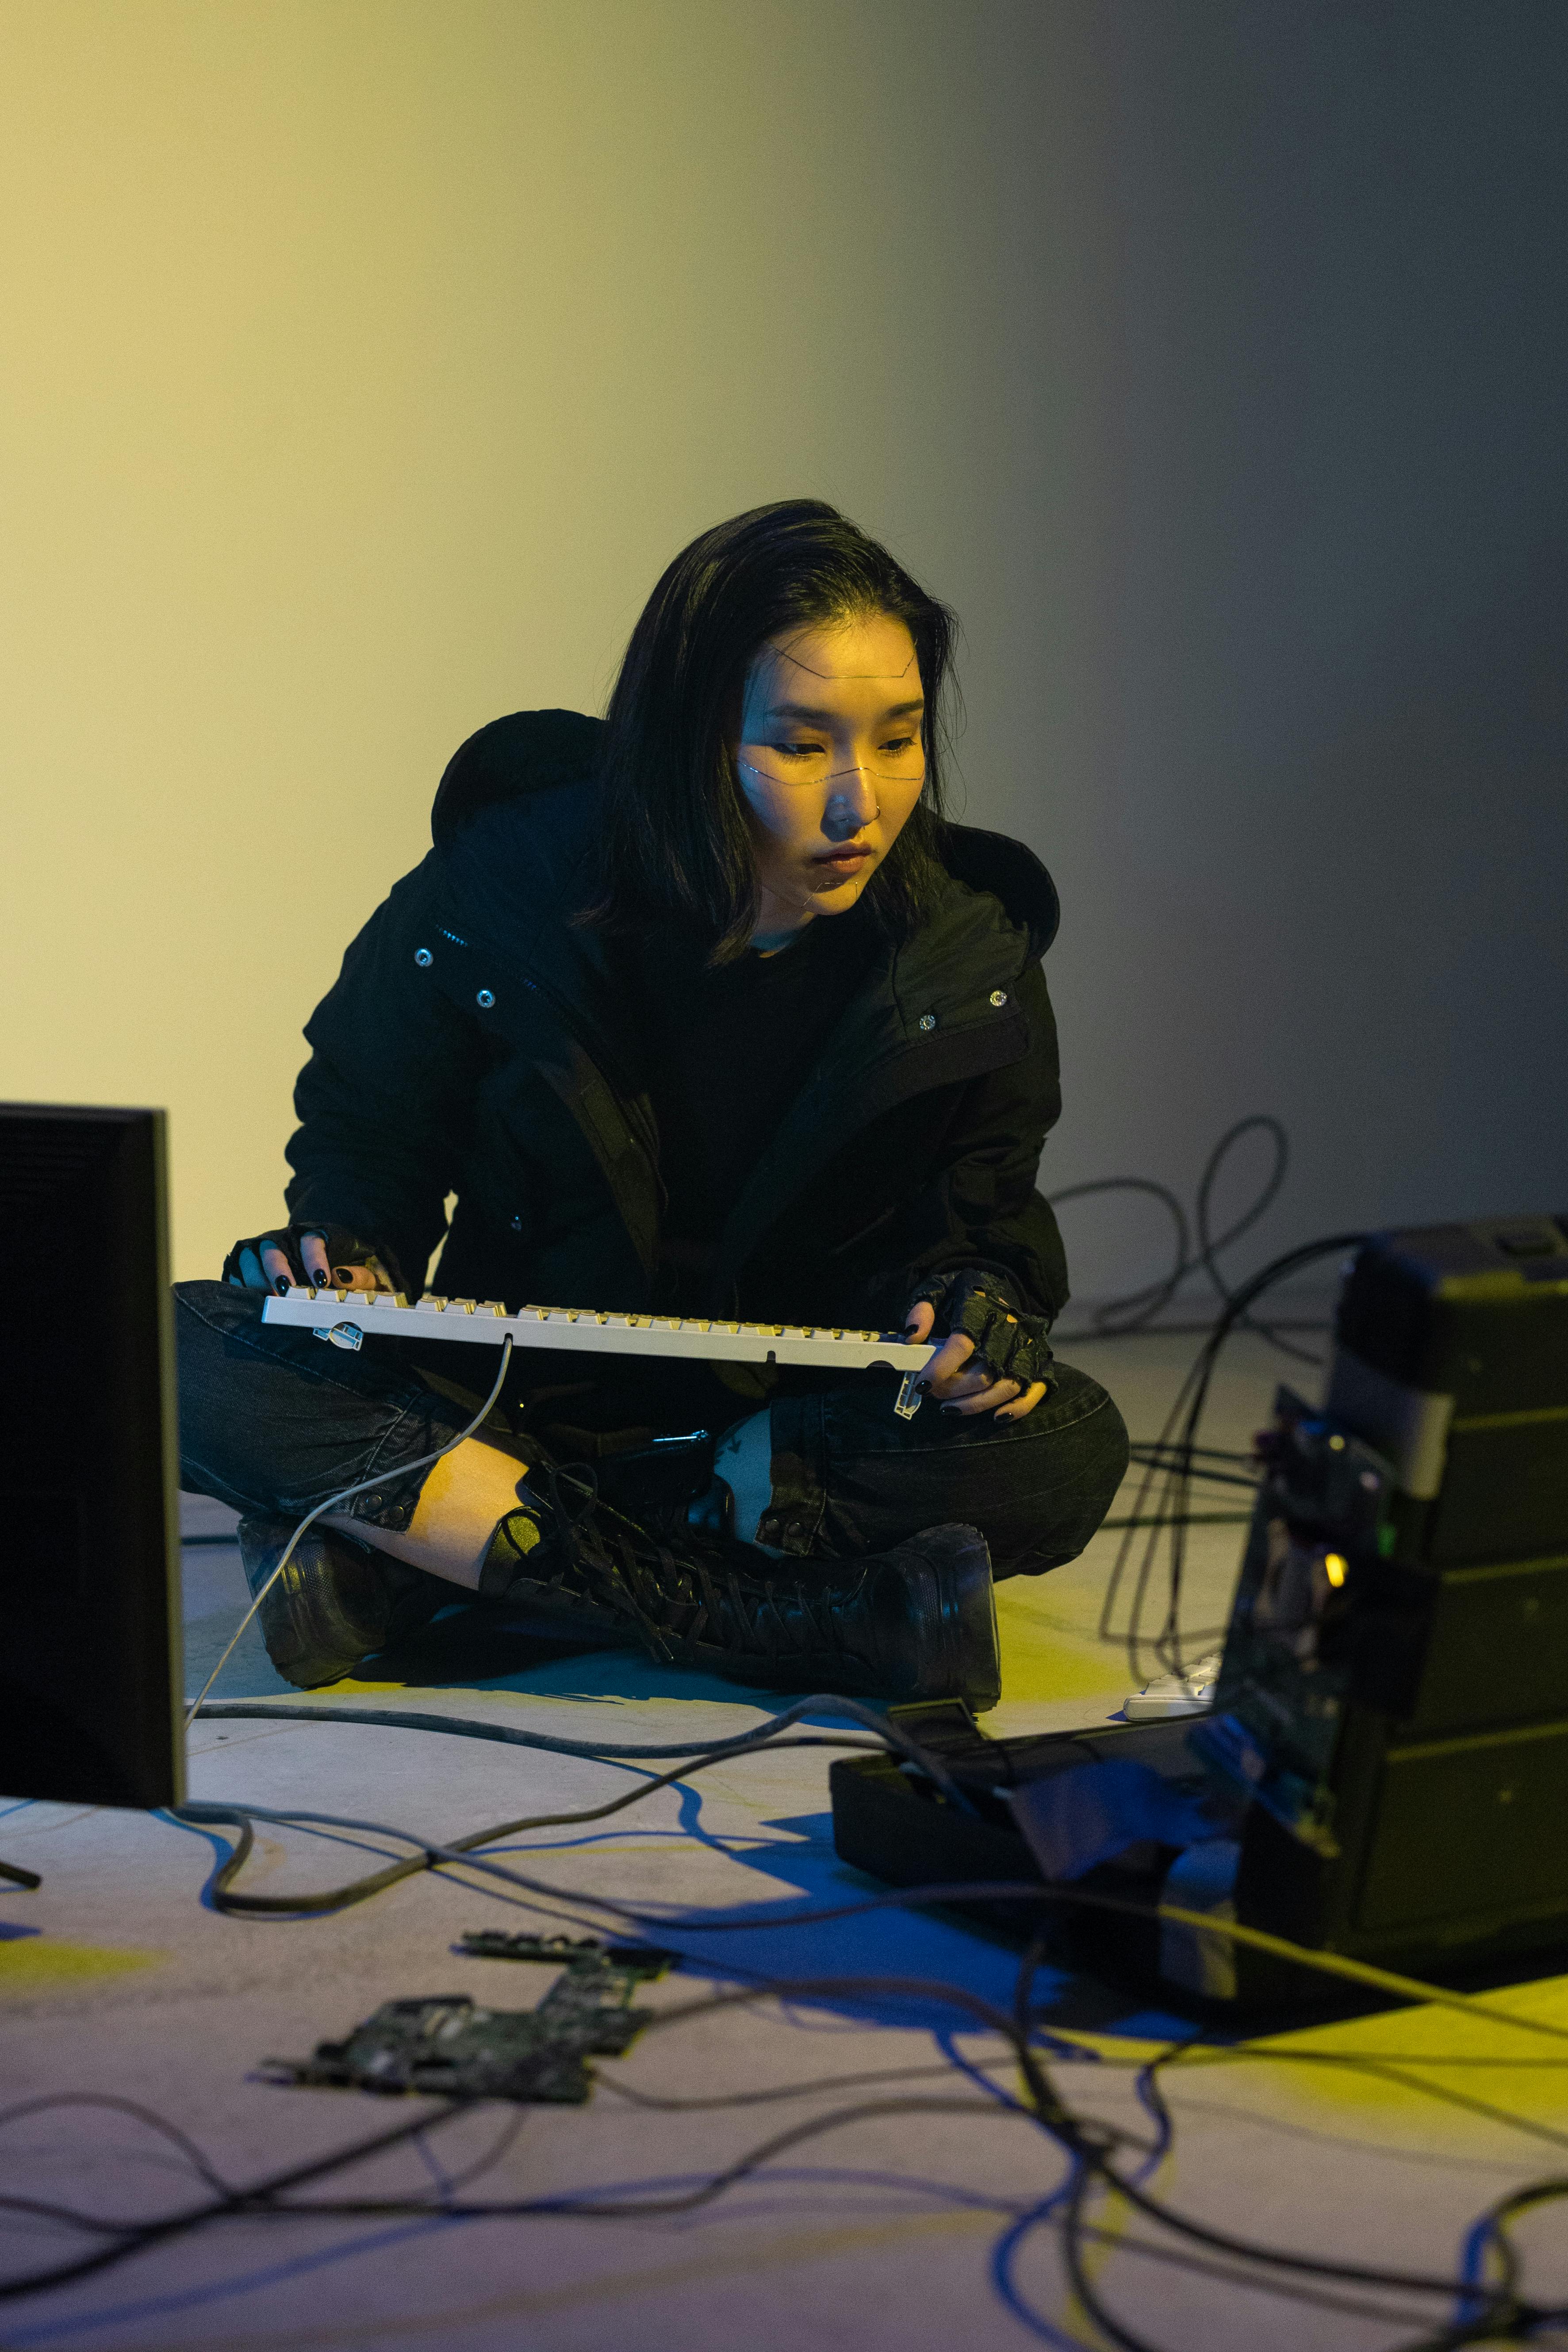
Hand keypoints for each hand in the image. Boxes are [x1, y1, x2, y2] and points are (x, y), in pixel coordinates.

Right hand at [222, 1221, 399, 1296]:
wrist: (323, 1274)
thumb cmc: (343, 1273)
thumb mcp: (360, 1275)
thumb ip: (359, 1277)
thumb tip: (343, 1278)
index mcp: (313, 1236)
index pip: (311, 1241)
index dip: (315, 1260)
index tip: (322, 1283)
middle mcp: (284, 1240)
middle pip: (274, 1249)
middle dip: (277, 1270)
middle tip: (286, 1292)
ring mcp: (262, 1251)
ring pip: (250, 1259)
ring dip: (256, 1279)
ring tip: (267, 1300)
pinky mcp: (245, 1265)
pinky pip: (236, 1272)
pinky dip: (239, 1286)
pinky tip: (247, 1301)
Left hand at [902, 1272, 1053, 1422]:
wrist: (1001, 1283)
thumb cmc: (963, 1292)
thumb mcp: (937, 1290)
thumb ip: (922, 1310)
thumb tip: (912, 1336)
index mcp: (981, 1308)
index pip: (962, 1344)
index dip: (941, 1368)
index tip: (922, 1384)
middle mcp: (1009, 1327)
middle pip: (984, 1371)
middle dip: (953, 1389)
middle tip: (932, 1393)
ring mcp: (1027, 1344)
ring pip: (1007, 1386)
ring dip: (976, 1404)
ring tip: (949, 1408)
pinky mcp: (1039, 1358)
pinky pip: (1035, 1389)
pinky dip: (1018, 1408)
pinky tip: (996, 1416)